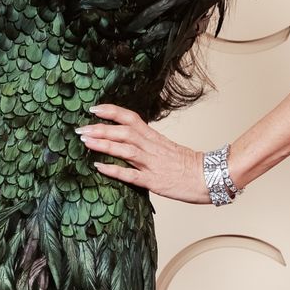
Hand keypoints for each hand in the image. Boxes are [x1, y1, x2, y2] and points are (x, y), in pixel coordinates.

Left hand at [76, 103, 215, 203]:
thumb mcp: (167, 147)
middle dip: (100, 128)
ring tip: (85, 142)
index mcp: (155, 137)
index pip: (131, 118)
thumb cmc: (189, 164)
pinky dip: (114, 170)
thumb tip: (129, 138)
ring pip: (124, 150)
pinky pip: (131, 175)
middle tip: (81, 128)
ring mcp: (152, 164)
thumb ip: (148, 142)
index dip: (111, 112)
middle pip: (123, 132)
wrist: (208, 177)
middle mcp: (151, 147)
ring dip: (103, 144)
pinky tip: (99, 167)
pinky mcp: (154, 181)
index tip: (94, 108)